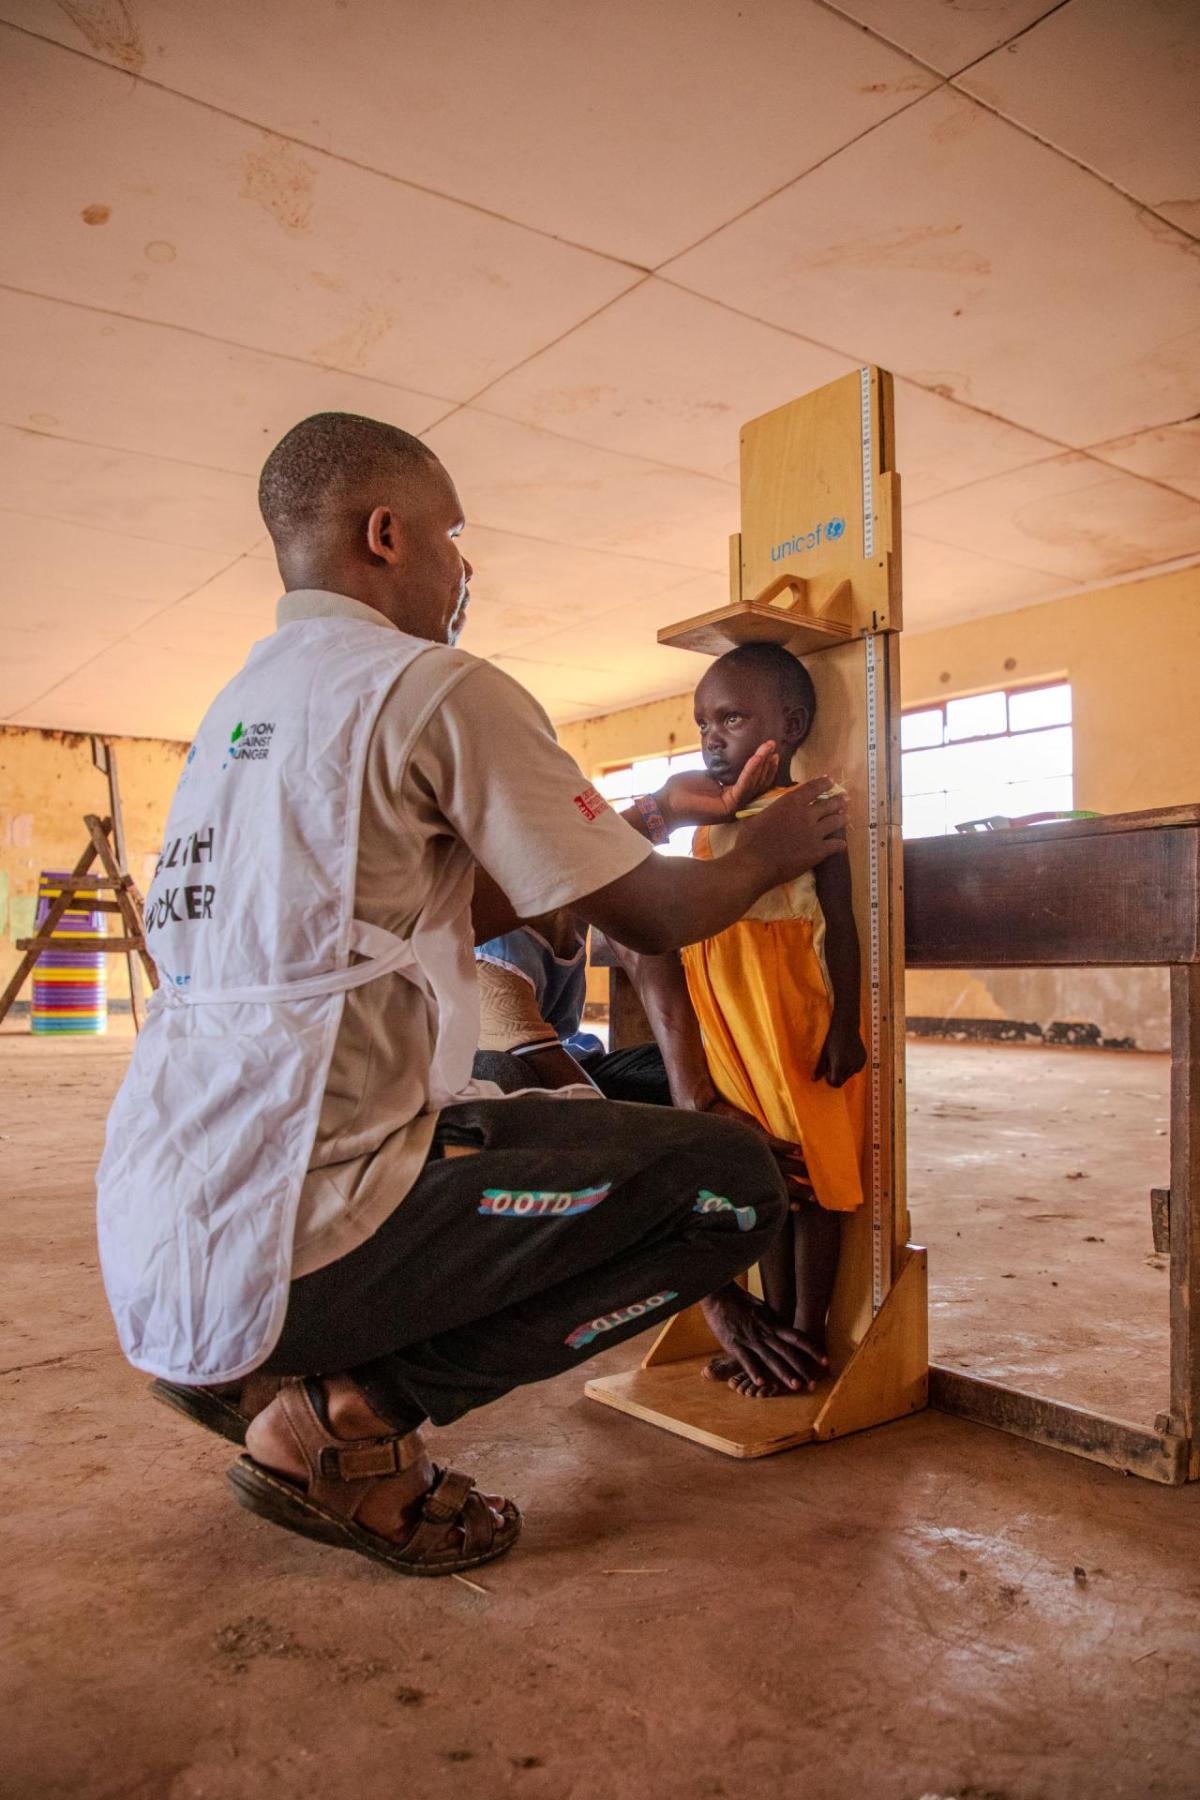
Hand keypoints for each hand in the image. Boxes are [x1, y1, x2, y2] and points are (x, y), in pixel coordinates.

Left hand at [657, 741, 779, 829]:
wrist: (666, 802)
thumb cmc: (682, 789)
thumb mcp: (707, 775)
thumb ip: (722, 771)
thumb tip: (731, 761)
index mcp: (731, 797)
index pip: (752, 781)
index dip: (762, 766)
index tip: (768, 749)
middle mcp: (735, 805)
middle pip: (758, 783)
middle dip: (766, 763)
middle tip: (772, 744)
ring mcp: (733, 808)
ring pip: (753, 784)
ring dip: (762, 764)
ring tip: (768, 747)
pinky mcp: (728, 808)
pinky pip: (743, 786)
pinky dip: (750, 771)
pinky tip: (756, 758)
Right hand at [701, 1283, 828, 1391]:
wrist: (719, 1294)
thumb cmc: (740, 1301)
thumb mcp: (762, 1309)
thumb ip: (773, 1321)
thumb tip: (785, 1328)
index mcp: (773, 1324)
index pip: (798, 1338)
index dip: (813, 1349)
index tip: (826, 1361)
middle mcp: (765, 1333)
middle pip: (788, 1352)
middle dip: (802, 1368)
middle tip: (814, 1384)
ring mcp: (750, 1339)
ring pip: (770, 1358)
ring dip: (784, 1373)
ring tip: (796, 1386)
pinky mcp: (734, 1344)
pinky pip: (746, 1360)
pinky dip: (753, 1371)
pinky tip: (760, 1383)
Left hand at [702, 1096, 813, 1209]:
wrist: (709, 1117)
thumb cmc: (722, 1143)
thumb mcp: (734, 1162)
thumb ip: (747, 1172)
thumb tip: (760, 1184)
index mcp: (750, 1175)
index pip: (772, 1191)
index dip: (786, 1201)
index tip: (799, 1208)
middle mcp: (753, 1167)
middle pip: (781, 1182)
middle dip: (799, 1191)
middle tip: (815, 1198)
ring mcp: (756, 1151)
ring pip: (782, 1164)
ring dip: (799, 1170)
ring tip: (812, 1176)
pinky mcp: (755, 1135)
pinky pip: (774, 1143)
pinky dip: (788, 1147)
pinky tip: (800, 1151)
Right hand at [737, 775, 846, 885]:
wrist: (754, 864)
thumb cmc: (749, 839)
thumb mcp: (758, 814)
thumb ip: (770, 807)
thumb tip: (772, 804)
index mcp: (791, 802)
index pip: (813, 788)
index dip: (824, 783)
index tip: (830, 781)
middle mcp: (806, 814)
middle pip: (829, 804)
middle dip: (838, 800)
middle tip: (844, 800)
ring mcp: (814, 833)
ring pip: (836, 822)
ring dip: (842, 819)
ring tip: (845, 818)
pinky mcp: (818, 851)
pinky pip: (835, 845)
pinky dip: (840, 844)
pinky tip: (841, 844)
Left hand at [814, 1021, 866, 1088]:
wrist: (846, 1026)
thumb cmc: (831, 1039)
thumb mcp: (824, 1054)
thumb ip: (820, 1068)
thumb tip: (813, 1080)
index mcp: (840, 1066)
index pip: (836, 1083)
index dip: (830, 1079)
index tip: (828, 1071)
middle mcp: (851, 1067)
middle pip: (843, 1080)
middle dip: (838, 1074)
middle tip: (833, 1062)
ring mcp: (859, 1063)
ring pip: (850, 1074)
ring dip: (845, 1070)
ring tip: (841, 1056)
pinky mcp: (864, 1060)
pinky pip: (856, 1068)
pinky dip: (852, 1065)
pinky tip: (848, 1054)